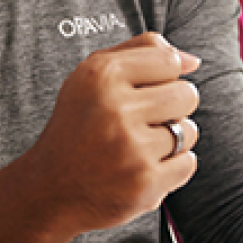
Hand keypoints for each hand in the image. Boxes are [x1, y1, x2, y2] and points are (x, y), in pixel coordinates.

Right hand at [14, 31, 202, 236]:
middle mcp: (116, 108)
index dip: (160, 79)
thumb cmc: (78, 126)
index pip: (169, 61)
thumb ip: (142, 52)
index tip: (138, 94)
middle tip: (139, 123)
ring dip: (171, 140)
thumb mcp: (93, 76)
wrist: (49, 190)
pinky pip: (187, 163)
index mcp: (102, 76)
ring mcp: (132, 148)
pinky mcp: (145, 182)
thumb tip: (193, 61)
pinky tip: (140, 169)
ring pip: (189, 130)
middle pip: (187, 94)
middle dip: (171, 108)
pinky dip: (170, 168)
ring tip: (136, 148)